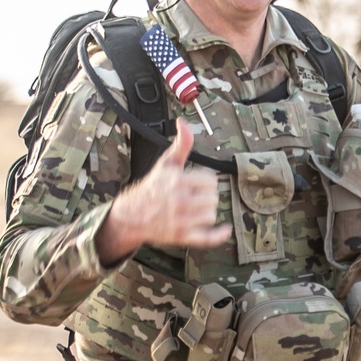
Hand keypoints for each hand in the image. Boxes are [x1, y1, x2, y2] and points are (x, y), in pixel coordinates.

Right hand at [96, 118, 229, 264]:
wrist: (134, 214)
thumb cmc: (153, 186)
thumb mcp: (166, 163)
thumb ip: (181, 144)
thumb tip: (183, 122)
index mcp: (177, 181)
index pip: (210, 181)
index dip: (206, 182)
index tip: (197, 183)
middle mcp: (179, 201)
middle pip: (213, 198)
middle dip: (207, 197)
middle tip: (195, 197)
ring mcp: (181, 220)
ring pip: (212, 215)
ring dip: (207, 211)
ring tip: (195, 209)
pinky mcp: (182, 236)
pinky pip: (207, 238)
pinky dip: (219, 234)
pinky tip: (225, 229)